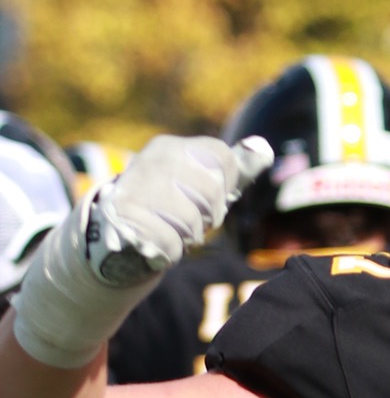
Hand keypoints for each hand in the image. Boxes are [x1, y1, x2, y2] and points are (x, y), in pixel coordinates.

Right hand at [87, 135, 273, 286]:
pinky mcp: (123, 217)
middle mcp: (151, 160)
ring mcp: (133, 187)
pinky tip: (162, 242)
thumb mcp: (204, 182)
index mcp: (172, 147)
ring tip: (177, 230)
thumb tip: (262, 148)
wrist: (119, 231)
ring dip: (191, 234)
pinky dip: (173, 249)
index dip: (226, 183)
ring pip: (191, 218)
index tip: (213, 195)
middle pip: (211, 191)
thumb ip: (236, 169)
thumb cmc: (173, 205)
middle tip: (195, 219)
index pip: (222, 157)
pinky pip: (170, 240)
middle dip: (210, 215)